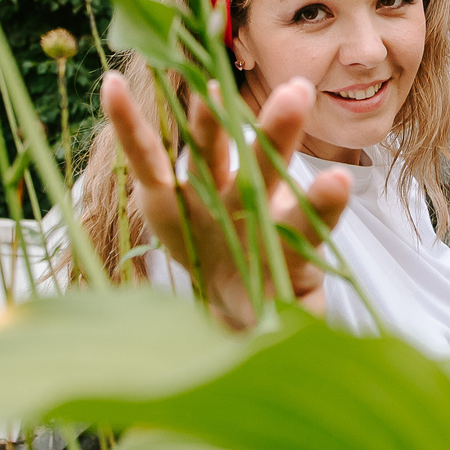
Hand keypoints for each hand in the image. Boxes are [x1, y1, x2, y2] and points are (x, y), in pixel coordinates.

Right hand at [99, 71, 351, 331]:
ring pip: (215, 149)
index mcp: (289, 240)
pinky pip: (146, 158)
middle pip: (267, 167)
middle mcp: (253, 208)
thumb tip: (309, 369)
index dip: (323, 203)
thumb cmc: (270, 312)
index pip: (312, 219)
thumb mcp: (286, 327)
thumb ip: (293, 332)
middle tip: (296, 93)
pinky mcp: (164, 199)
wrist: (235, 308)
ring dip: (213, 115)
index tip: (339, 182)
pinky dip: (127, 124)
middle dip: (278, 132)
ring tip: (212, 80)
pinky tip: (111, 85)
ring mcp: (210, 195)